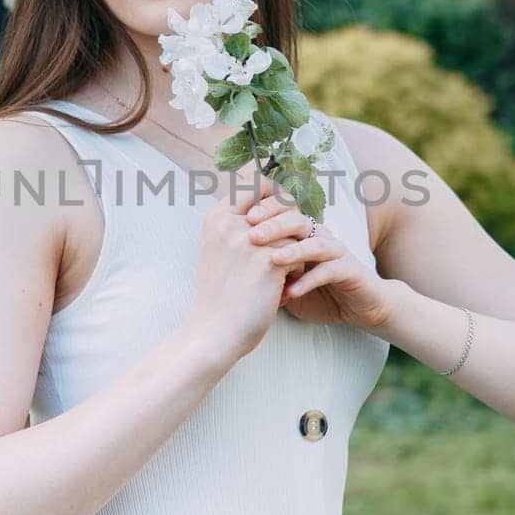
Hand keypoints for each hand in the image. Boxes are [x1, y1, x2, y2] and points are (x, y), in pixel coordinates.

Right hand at [187, 166, 293, 361]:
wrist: (215, 332)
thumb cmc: (220, 297)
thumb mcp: (217, 252)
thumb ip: (236, 228)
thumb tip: (265, 210)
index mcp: (216, 218)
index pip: (252, 182)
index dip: (273, 193)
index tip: (281, 211)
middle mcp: (230, 223)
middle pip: (279, 199)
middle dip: (293, 217)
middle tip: (296, 236)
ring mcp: (249, 240)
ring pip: (294, 230)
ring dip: (295, 250)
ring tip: (285, 272)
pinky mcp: (268, 261)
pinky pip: (299, 255)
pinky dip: (295, 273)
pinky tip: (282, 290)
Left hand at [246, 191, 395, 330]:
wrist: (355, 308)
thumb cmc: (314, 290)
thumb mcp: (281, 277)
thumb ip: (260, 264)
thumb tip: (223, 257)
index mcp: (301, 233)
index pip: (281, 211)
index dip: (263, 210)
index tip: (240, 219)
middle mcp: (319, 236)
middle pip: (296, 219)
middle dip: (273, 224)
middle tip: (252, 235)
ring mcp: (336, 252)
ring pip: (316, 241)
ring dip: (293, 250)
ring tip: (272, 260)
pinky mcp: (350, 271)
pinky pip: (331, 270)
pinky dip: (310, 280)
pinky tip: (292, 290)